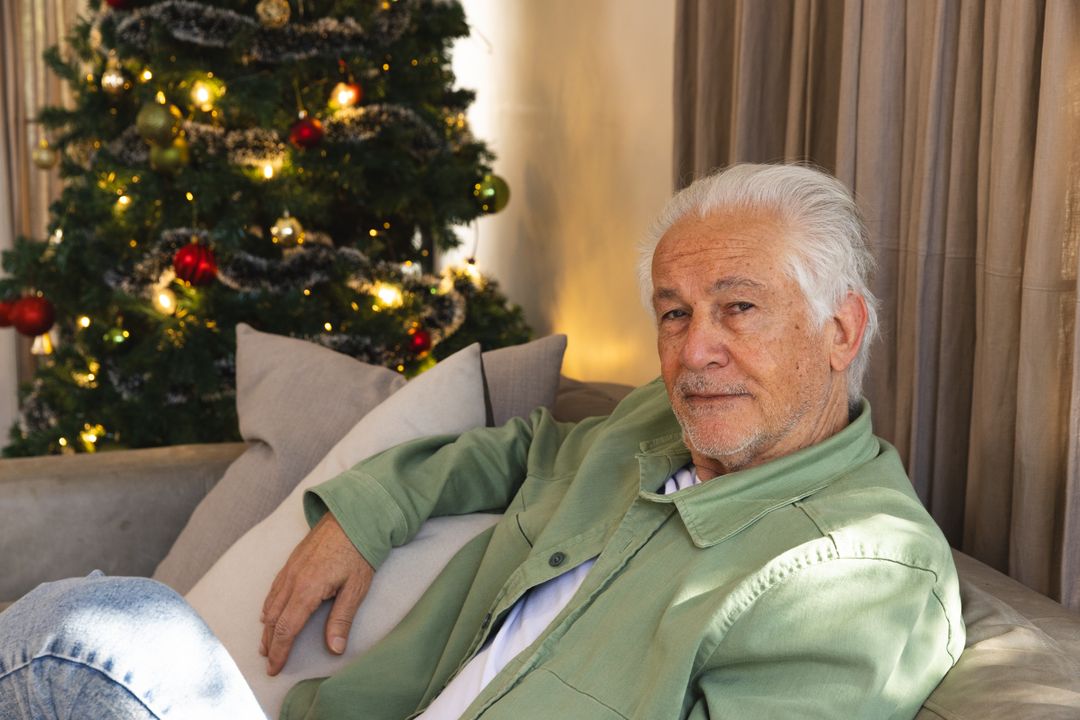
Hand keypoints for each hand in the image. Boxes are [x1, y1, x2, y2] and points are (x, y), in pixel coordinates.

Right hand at [259, 513, 373, 674]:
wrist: (353, 514)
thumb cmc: (358, 550)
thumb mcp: (356, 588)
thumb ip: (342, 619)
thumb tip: (335, 649)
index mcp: (308, 590)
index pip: (287, 629)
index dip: (280, 652)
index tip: (275, 668)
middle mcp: (293, 580)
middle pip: (274, 619)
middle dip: (270, 643)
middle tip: (269, 662)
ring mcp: (290, 569)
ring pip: (271, 604)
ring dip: (267, 627)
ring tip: (266, 644)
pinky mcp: (292, 561)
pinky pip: (274, 588)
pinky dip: (269, 605)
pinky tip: (268, 612)